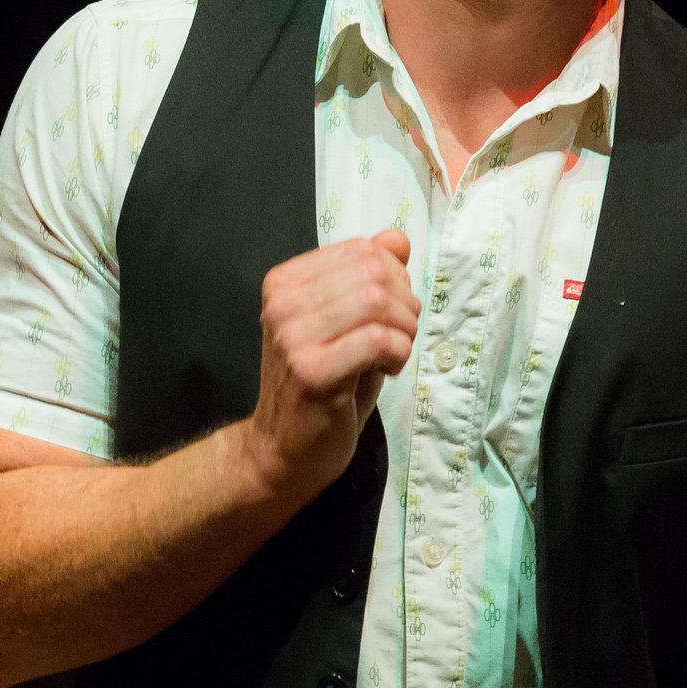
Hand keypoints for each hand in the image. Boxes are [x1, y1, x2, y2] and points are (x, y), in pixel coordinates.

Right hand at [245, 229, 419, 498]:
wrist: (285, 450)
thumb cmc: (324, 383)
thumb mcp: (349, 322)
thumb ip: (370, 277)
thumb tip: (397, 237)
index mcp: (285, 281)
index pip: (363, 250)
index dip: (394, 278)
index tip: (389, 315)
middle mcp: (282, 302)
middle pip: (375, 273)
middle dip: (405, 304)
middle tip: (399, 337)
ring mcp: (292, 337)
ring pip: (378, 302)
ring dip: (404, 330)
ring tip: (394, 354)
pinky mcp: (312, 372)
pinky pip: (378, 340)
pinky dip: (398, 353)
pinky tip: (387, 371)